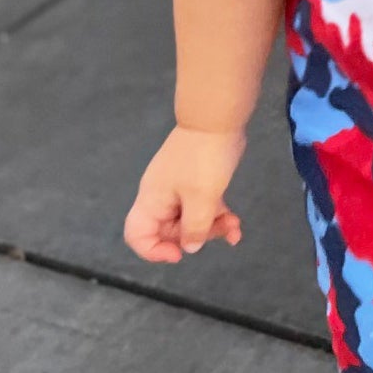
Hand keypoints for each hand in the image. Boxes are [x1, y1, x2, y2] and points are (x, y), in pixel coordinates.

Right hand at [123, 125, 245, 262]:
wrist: (218, 119)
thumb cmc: (204, 158)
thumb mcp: (202, 197)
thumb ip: (195, 227)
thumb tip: (190, 248)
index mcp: (152, 201)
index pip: (137, 235)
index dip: (153, 251)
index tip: (180, 253)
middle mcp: (162, 197)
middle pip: (170, 231)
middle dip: (196, 237)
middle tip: (222, 231)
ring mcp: (180, 189)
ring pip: (191, 220)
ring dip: (212, 227)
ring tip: (236, 227)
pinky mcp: (198, 182)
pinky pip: (203, 207)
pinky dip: (217, 216)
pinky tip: (236, 223)